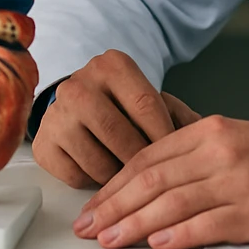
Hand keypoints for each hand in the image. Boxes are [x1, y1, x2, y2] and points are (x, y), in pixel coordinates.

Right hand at [31, 49, 198, 188]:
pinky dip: (95, 183)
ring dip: (121, 178)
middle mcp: (79, 85)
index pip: (146, 105)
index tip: (184, 159)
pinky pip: (77, 177)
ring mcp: (56, 114)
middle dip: (144, 162)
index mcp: (111, 65)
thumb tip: (205, 142)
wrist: (81, 103)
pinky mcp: (43, 143)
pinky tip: (104, 172)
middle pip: (121, 136)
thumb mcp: (153, 101)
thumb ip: (181, 117)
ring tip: (133, 177)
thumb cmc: (124, 106)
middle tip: (160, 179)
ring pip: (99, 162)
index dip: (167, 136)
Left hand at [73, 115, 248, 248]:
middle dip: (114, 206)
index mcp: (208, 131)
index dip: (115, 184)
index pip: (147, 157)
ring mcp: (236, 183)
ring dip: (135, 224)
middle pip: (152, 180)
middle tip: (90, 227)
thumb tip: (140, 177)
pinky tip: (157, 243)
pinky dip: (179, 235)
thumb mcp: (228, 137)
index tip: (93, 205)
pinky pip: (208, 224)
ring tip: (111, 240)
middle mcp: (218, 153)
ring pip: (173, 203)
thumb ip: (187, 152)